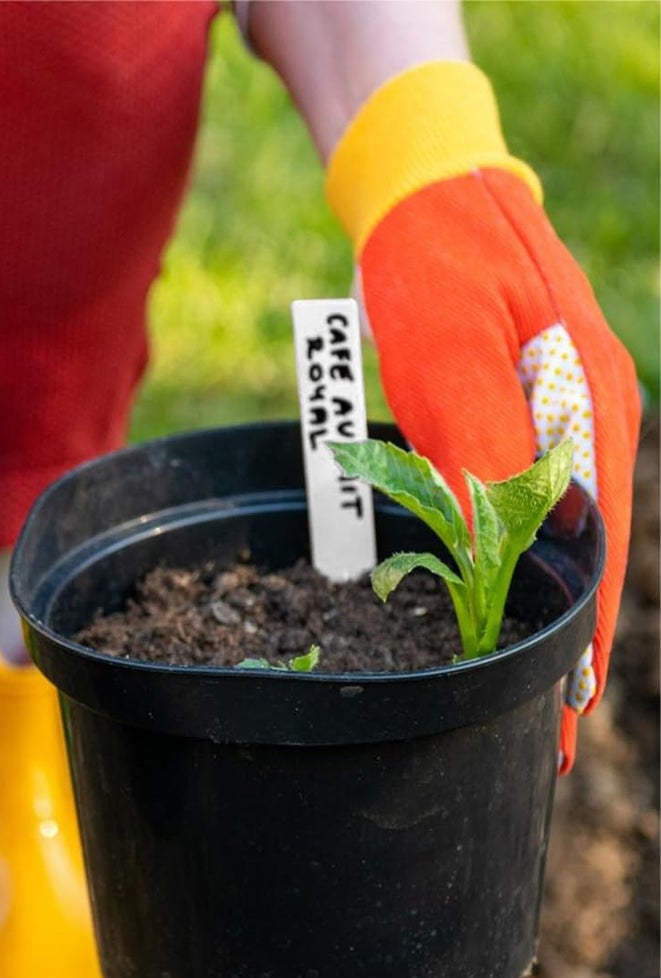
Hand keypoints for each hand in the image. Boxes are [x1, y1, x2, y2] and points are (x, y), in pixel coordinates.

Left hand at [328, 60, 640, 769]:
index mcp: (587, 421)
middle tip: (538, 730)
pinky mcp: (522, 417)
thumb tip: (506, 552)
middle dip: (564, 646)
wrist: (431, 200)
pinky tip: (492, 598)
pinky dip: (512, 561)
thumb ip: (480, 450)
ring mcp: (560, 423)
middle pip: (585, 563)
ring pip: (557, 542)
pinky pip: (526, 507)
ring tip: (517, 685)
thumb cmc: (439, 271)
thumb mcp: (450, 359)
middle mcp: (588, 430)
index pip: (594, 560)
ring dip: (536, 612)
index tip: (566, 716)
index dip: (581, 644)